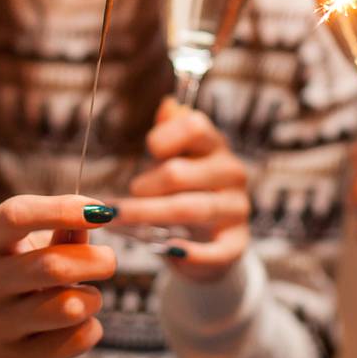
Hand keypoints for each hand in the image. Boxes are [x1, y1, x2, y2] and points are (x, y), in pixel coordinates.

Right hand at [0, 194, 117, 357]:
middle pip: (52, 266)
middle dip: (95, 261)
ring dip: (93, 299)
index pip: (17, 215)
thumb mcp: (35, 243)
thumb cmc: (23, 272)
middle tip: (109, 260)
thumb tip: (98, 213)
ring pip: (69, 308)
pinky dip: (90, 328)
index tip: (102, 211)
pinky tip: (77, 324)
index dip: (63, 209)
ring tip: (88, 297)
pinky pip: (75, 340)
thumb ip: (65, 228)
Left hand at [113, 98, 249, 282]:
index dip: (166, 136)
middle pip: (181, 173)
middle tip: (120, 200)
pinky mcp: (236, 244)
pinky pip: (214, 250)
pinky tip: (167, 252)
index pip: (195, 127)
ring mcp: (236, 209)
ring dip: (149, 215)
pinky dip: (189, 253)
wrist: (213, 239)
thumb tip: (168, 104)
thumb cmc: (189, 190)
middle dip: (145, 185)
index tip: (148, 148)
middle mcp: (231, 173)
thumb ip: (173, 132)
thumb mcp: (181, 157)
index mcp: (215, 146)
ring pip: (189, 210)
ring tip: (120, 220)